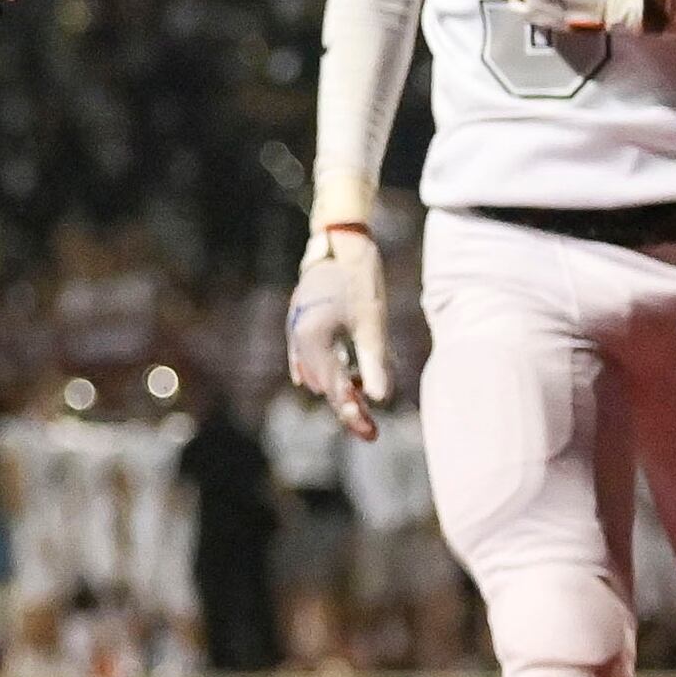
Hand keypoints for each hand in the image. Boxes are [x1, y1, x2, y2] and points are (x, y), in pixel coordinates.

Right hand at [287, 227, 394, 440]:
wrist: (340, 242)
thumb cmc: (359, 280)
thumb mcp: (372, 324)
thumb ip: (373, 364)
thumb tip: (379, 399)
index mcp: (315, 341)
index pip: (335, 390)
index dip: (354, 415)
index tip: (372, 434)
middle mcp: (299, 341)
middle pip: (324, 388)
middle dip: (347, 406)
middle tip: (372, 428)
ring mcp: (296, 332)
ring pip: (316, 375)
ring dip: (338, 388)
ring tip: (363, 397)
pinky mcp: (301, 324)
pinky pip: (309, 360)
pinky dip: (327, 372)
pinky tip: (341, 379)